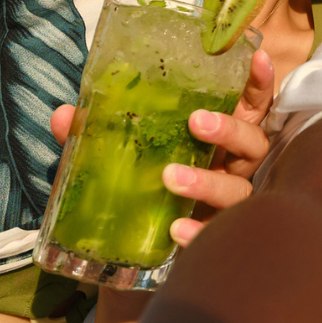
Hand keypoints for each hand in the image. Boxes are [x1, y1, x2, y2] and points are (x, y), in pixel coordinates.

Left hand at [47, 48, 276, 322]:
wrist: (128, 266)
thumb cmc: (137, 196)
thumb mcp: (114, 161)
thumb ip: (93, 137)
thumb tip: (63, 114)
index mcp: (218, 140)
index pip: (250, 106)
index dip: (258, 82)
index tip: (255, 56)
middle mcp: (232, 170)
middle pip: (253, 143)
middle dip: (230, 129)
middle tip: (197, 121)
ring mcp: (225, 209)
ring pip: (238, 190)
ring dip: (208, 181)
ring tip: (169, 178)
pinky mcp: (212, 243)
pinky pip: (216, 238)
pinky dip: (199, 233)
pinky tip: (176, 231)